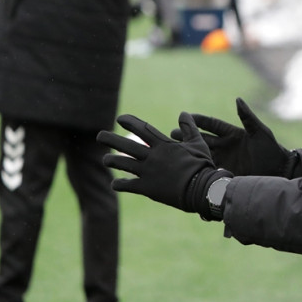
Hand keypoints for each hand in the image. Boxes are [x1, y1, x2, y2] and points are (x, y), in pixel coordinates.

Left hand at [100, 112, 231, 219]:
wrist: (201, 188)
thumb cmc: (201, 165)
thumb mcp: (197, 144)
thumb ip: (189, 128)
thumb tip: (184, 113)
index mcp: (164, 145)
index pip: (143, 129)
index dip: (130, 122)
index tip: (120, 118)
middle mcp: (152, 157)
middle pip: (126, 146)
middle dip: (111, 139)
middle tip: (100, 136)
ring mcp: (148, 172)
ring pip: (123, 164)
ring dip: (112, 160)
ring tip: (105, 159)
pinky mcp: (146, 188)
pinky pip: (127, 185)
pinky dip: (119, 184)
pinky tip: (115, 184)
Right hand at [171, 98, 293, 176]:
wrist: (278, 172)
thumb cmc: (271, 150)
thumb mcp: (260, 132)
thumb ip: (248, 117)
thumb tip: (238, 99)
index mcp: (232, 134)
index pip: (212, 124)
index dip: (199, 120)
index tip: (185, 115)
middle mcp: (225, 146)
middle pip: (202, 139)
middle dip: (187, 136)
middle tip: (172, 133)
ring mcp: (223, 160)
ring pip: (201, 154)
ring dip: (188, 152)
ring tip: (173, 150)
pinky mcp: (223, 173)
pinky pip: (207, 169)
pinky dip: (197, 168)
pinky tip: (184, 168)